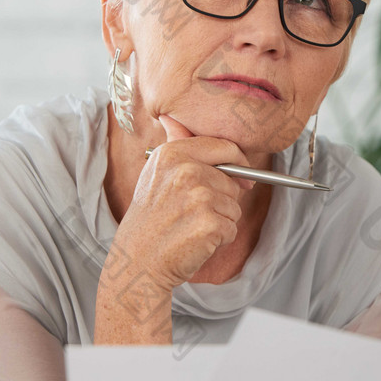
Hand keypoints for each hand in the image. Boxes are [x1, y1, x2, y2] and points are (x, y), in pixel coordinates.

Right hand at [116, 113, 254, 290]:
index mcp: (172, 153)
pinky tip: (196, 241)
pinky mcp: (209, 224)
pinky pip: (232, 228)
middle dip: (223, 199)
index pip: (224, 146)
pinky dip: (220, 239)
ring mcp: (198, 197)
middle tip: (193, 214)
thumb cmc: (149, 221)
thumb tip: (175, 118)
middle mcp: (185, 170)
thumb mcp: (155, 175)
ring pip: (234, 206)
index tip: (243, 177)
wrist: (137, 262)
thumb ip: (175, 147)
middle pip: (233, 180)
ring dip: (220, 221)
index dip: (239, 162)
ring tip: (191, 227)